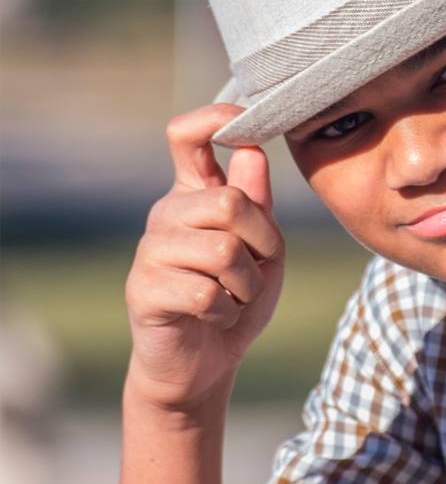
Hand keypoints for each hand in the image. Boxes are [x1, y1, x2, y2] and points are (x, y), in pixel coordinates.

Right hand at [123, 103, 284, 412]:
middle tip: (257, 270)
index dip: (214, 118)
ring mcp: (150, 250)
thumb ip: (257, 204)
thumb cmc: (237, 299)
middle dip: (261, 242)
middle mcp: (167, 213)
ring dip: (246, 284)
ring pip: (224, 251)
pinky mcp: (143, 289)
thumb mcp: (263, 250)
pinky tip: (214, 317)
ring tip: (234, 297)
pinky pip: (206, 292)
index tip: (244, 120)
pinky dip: (226, 311)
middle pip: (229, 202)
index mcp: (194, 194)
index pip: (186, 135)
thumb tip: (251, 151)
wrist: (203, 365)